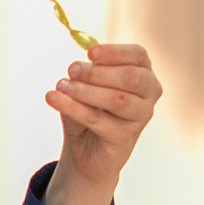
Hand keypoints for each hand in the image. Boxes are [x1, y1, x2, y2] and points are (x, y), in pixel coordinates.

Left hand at [42, 43, 159, 204]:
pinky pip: (98, 119)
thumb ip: (84, 76)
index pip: (137, 55)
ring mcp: (140, 116)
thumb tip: (76, 68)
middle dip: (98, 72)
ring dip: (85, 91)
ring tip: (60, 86)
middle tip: (71, 70)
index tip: (90, 52)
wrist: (87, 152)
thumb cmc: (90, 111)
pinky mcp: (125, 136)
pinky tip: (54, 99)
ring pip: (117, 99)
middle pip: (130, 77)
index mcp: (143, 72)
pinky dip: (73, 108)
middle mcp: (149, 92)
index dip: (114, 52)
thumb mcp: (85, 87)